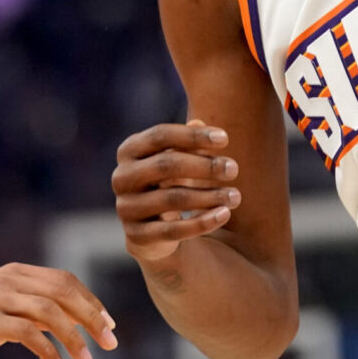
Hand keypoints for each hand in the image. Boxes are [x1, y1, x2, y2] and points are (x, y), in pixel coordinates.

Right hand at [0, 262, 116, 358]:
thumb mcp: (1, 310)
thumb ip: (31, 310)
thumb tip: (68, 324)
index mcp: (15, 272)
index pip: (65, 280)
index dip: (91, 301)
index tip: (109, 325)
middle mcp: (9, 279)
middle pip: (64, 292)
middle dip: (92, 318)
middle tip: (110, 344)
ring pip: (50, 313)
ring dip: (75, 339)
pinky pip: (28, 334)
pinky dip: (49, 352)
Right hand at [112, 120, 241, 262]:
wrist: (152, 230)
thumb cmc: (169, 182)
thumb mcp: (178, 159)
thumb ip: (188, 142)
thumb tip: (199, 122)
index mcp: (129, 151)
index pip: (160, 136)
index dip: (192, 136)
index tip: (225, 139)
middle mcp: (122, 177)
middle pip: (166, 165)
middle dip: (204, 166)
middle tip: (233, 169)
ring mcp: (127, 208)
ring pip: (172, 198)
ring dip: (208, 196)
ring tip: (235, 196)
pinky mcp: (137, 236)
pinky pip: (174, 230)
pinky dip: (202, 222)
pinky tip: (224, 214)